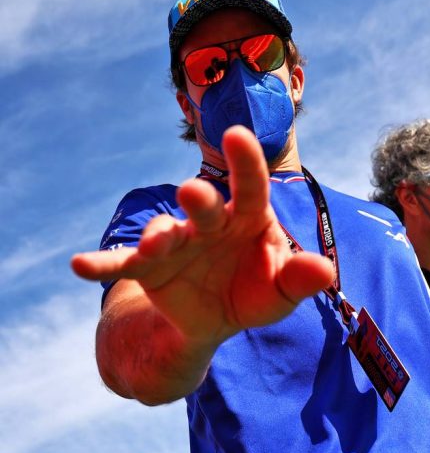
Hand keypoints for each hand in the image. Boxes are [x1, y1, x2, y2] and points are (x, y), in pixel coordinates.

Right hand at [72, 126, 333, 347]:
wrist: (217, 317)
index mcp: (248, 218)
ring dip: (157, 237)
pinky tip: (79, 265)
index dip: (245, 164)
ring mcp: (176, 242)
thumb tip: (326, 271)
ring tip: (153, 245)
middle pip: (205, 206)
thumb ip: (299, 279)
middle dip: (199, 199)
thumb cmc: (256, 290)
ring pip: (163, 234)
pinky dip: (103, 264)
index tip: (237, 135)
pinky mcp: (148, 268)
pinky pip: (123, 265)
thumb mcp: (281, 291)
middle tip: (193, 192)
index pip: (251, 188)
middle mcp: (209, 222)